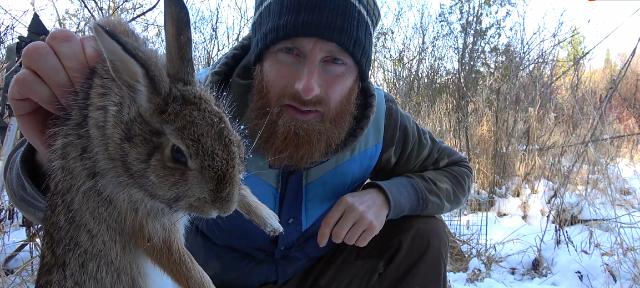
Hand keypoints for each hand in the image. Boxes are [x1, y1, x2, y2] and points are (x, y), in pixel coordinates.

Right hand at [8, 29, 100, 163]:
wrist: (79, 150)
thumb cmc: (98, 120)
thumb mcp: (110, 98)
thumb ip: (112, 75)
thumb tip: (119, 59)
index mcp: (84, 53)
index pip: (85, 36)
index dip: (93, 54)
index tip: (102, 78)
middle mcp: (59, 56)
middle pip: (60, 37)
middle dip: (75, 65)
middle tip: (83, 90)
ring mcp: (36, 70)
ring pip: (37, 51)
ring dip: (57, 78)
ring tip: (70, 102)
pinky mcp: (19, 88)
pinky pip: (25, 78)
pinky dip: (44, 95)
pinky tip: (56, 110)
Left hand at [317, 187, 388, 247]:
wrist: (380, 198)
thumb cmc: (357, 203)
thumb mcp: (345, 202)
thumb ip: (334, 215)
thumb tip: (323, 236)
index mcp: (344, 202)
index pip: (328, 222)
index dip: (322, 235)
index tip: (321, 243)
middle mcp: (354, 209)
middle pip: (338, 234)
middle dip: (337, 238)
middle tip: (341, 235)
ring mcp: (365, 218)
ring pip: (349, 240)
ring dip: (349, 239)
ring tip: (354, 230)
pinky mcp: (374, 227)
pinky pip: (360, 243)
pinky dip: (359, 241)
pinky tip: (362, 232)